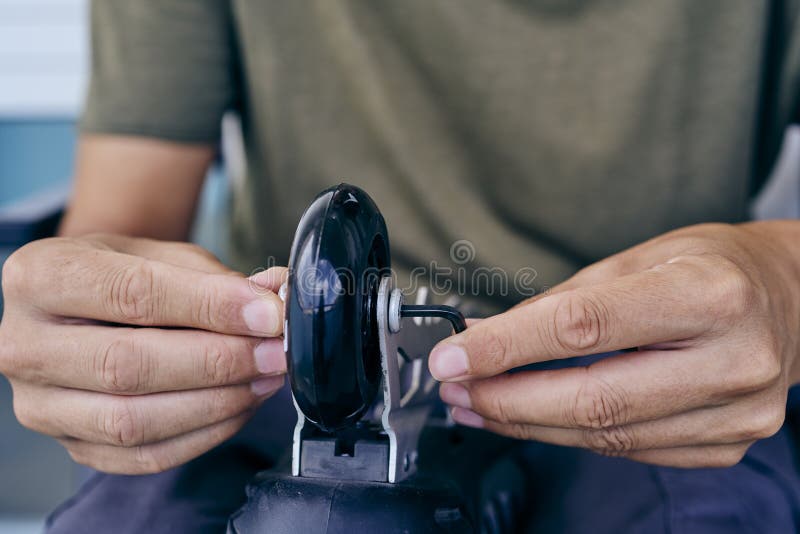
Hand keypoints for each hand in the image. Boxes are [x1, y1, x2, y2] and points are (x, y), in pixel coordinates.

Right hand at [0, 234, 286, 473]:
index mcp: (40, 277)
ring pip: (132, 420)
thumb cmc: (123, 273)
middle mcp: (23, 344)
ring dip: (215, 403)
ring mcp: (40, 404)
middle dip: (217, 361)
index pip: (131, 295)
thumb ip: (216, 278)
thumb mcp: (162, 255)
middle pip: (127, 366)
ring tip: (265, 379)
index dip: (208, 307)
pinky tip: (240, 407)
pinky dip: (202, 435)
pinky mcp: (70, 445)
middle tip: (274, 352)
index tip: (267, 314)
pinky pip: (142, 456)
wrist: (83, 305)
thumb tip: (275, 297)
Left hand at [430, 222, 799, 466]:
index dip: (507, 348)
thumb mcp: (636, 259)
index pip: (585, 327)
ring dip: (530, 424)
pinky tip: (535, 418)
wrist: (789, 300)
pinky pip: (630, 450)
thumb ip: (562, 303)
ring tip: (479, 406)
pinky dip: (572, 435)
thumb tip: (489, 337)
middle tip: (456, 390)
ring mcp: (736, 413)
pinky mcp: (727, 444)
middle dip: (508, 400)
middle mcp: (732, 360)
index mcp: (709, 295)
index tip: (452, 358)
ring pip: (607, 436)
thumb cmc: (711, 267)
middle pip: (594, 399)